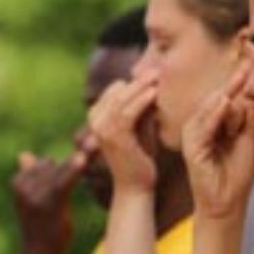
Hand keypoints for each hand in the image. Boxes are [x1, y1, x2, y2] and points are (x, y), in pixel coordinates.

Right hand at [13, 151, 84, 253]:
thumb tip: (24, 154)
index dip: (64, 171)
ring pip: (63, 170)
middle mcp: (23, 186)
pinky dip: (75, 169)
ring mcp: (35, 194)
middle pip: (55, 166)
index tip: (76, 172)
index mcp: (18, 183)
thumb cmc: (41, 228)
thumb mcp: (32, 201)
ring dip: (78, 174)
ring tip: (77, 198)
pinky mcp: (50, 202)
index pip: (45, 164)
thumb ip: (30, 176)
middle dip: (71, 172)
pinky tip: (83, 159)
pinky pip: (65, 180)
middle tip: (77, 194)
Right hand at [88, 75, 160, 195]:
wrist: (136, 187)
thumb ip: (142, 107)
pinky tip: (154, 92)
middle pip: (117, 91)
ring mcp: (102, 129)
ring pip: (121, 99)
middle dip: (138, 78)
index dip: (134, 79)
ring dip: (141, 85)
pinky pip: (127, 113)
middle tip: (158, 66)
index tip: (155, 68)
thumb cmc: (141, 157)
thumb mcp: (141, 126)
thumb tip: (154, 81)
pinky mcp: (113, 138)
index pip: (115, 89)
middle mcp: (95, 121)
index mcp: (98, 116)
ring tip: (157, 74)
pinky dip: (140, 100)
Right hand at [181, 56, 253, 220]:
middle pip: (222, 95)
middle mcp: (201, 122)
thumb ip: (251, 114)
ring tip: (237, 125)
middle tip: (247, 105)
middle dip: (238, 89)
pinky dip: (215, 113)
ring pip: (213, 106)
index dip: (241, 73)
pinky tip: (224, 101)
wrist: (228, 203)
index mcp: (214, 119)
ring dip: (231, 110)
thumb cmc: (238, 172)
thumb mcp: (250, 138)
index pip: (228, 91)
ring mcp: (194, 133)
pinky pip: (203, 123)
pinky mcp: (190, 145)